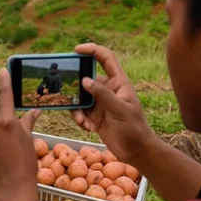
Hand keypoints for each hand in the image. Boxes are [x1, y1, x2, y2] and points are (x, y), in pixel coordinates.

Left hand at [0, 68, 41, 200]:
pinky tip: (6, 142)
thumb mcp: (29, 140)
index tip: (2, 70)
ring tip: (13, 131)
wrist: (12, 187)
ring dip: (1, 121)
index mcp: (6, 121)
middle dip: (5, 107)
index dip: (5, 82)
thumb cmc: (26, 163)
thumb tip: (35, 111)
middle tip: (16, 111)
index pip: (5, 96)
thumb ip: (28, 122)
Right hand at [71, 43, 153, 163]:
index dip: (92, 50)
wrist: (136, 150)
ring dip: (77, 108)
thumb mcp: (120, 109)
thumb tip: (85, 80)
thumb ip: (102, 94)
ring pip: (80, 97)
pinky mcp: (94, 116)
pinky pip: (80, 111)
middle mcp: (108, 90)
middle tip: (65, 91)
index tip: (76, 50)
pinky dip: (79, 118)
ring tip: (82, 120)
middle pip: (86, 78)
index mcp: (118, 82)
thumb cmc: (134, 128)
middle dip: (75, 86)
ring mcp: (100, 103)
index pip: (106, 59)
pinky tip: (87, 128)